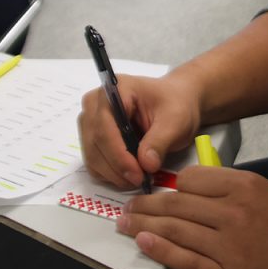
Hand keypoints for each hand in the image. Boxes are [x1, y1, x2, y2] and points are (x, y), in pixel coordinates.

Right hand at [78, 73, 201, 187]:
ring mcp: (91, 120)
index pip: (105, 125)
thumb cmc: (176, 104)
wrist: (176, 102)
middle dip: (116, 167)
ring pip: (92, 155)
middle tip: (140, 180)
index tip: (137, 173)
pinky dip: (110, 172)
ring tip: (138, 177)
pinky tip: (129, 173)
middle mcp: (96, 102)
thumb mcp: (176, 120)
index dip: (118, 154)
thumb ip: (160, 141)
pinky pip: (94, 161)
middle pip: (95, 141)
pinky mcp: (92, 136)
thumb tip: (146, 165)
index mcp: (116, 88)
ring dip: (113, 172)